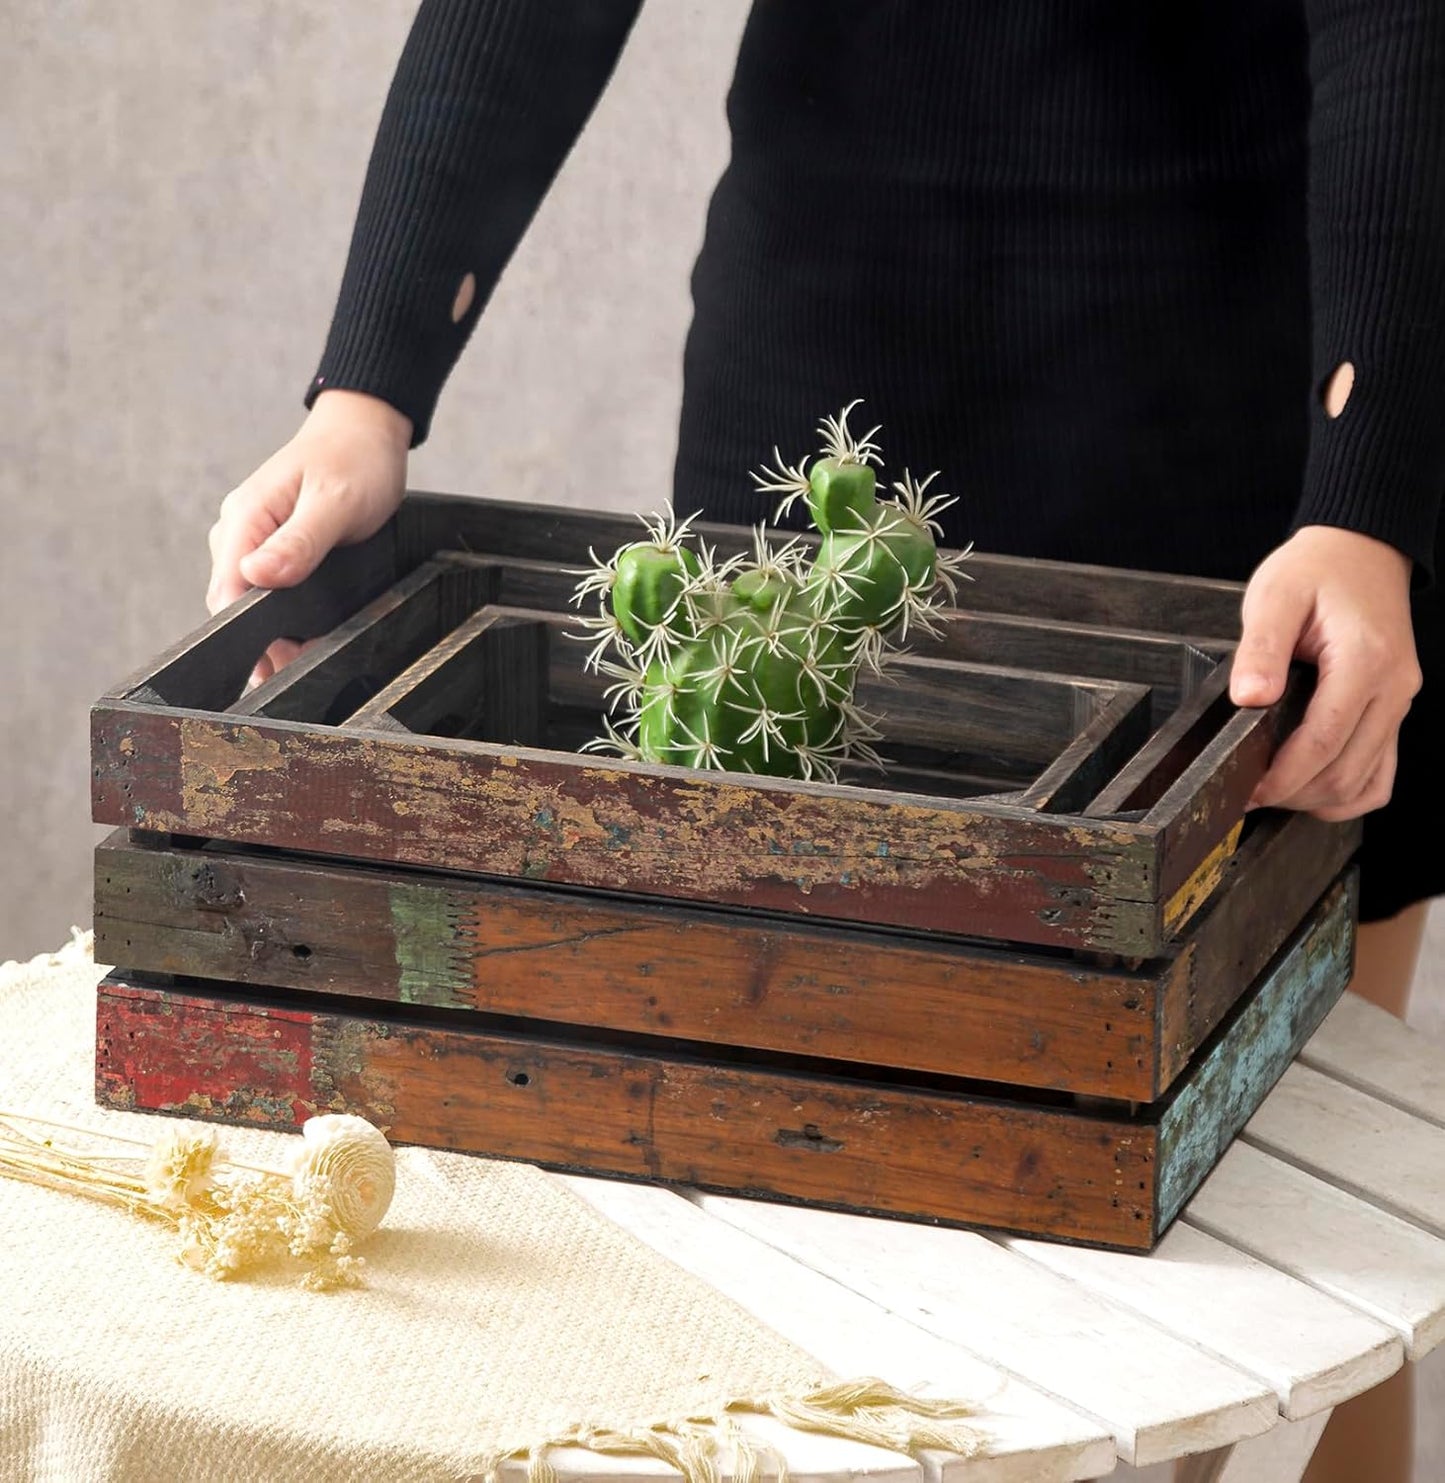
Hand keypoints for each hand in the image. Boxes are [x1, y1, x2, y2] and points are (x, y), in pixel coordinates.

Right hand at [207, 389, 412, 685]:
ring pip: (250, 600)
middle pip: (234, 602)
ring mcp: (254, 540)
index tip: (271, 665)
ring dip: (270, 633)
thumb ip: (299, 542)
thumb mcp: (335, 502)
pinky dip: (282, 616)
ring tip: (296, 666)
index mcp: (245, 518)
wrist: (367, 433)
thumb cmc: (355, 460)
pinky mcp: (274, 548)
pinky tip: (301, 639)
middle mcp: (240, 531)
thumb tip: (256, 575)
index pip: (226, 589)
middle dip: (259, 641)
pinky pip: (268, 589)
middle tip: (292, 676)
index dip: (245, 632)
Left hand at [1229, 525, 1420, 821]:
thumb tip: (1250, 699)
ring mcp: (1398, 701)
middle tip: (1249, 793)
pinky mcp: (1393, 707)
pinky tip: (1312, 787)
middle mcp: (1392, 687)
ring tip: (1273, 792)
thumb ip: (1260, 649)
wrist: (1360, 549)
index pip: (1324, 740)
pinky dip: (1349, 790)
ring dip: (1319, 797)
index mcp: (1364, 661)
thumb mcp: (1275, 596)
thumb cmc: (1317, 569)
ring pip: (1367, 779)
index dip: (1284, 775)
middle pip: (1347, 770)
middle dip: (1295, 792)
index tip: (1249, 789)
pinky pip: (1381, 769)